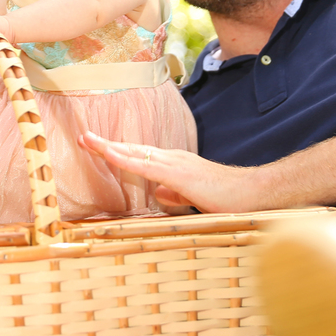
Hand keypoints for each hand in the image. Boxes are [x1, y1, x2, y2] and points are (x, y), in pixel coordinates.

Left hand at [78, 131, 258, 211]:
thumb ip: (174, 195)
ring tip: (87, 141)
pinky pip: (145, 165)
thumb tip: (158, 194)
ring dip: (109, 147)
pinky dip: (124, 158)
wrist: (253, 194)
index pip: (139, 156)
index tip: (94, 146)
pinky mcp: (179, 173)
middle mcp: (172, 158)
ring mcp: (175, 163)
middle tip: (82, 137)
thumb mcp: (193, 198)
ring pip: (135, 153)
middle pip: (132, 149)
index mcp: (174, 165)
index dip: (116, 151)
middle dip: (105, 144)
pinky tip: (109, 155)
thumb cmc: (227, 198)